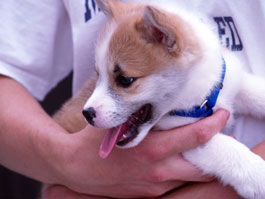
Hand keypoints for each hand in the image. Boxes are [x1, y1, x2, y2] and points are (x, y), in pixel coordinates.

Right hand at [44, 109, 228, 198]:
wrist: (74, 167)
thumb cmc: (93, 142)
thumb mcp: (117, 121)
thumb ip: (139, 113)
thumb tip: (156, 102)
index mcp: (152, 149)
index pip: (194, 137)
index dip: (214, 125)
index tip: (222, 115)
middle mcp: (159, 170)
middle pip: (203, 166)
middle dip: (216, 151)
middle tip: (219, 136)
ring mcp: (156, 185)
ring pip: (192, 177)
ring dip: (201, 162)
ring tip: (201, 147)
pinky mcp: (150, 193)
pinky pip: (176, 183)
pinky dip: (184, 170)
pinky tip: (178, 159)